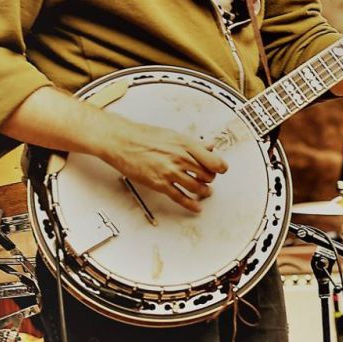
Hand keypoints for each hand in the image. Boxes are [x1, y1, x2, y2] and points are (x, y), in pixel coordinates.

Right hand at [97, 117, 227, 214]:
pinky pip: (180, 198)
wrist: (122, 141)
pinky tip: (196, 207)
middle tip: (209, 179)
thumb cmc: (143, 136)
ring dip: (204, 192)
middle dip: (210, 179)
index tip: (221, 170)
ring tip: (205, 192)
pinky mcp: (159, 184)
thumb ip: (193, 144)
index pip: (214, 161)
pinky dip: (191, 204)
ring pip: (196, 188)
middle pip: (207, 175)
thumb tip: (209, 147)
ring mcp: (170, 172)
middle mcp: (180, 159)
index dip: (220, 167)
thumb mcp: (173, 134)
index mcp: (186, 144)